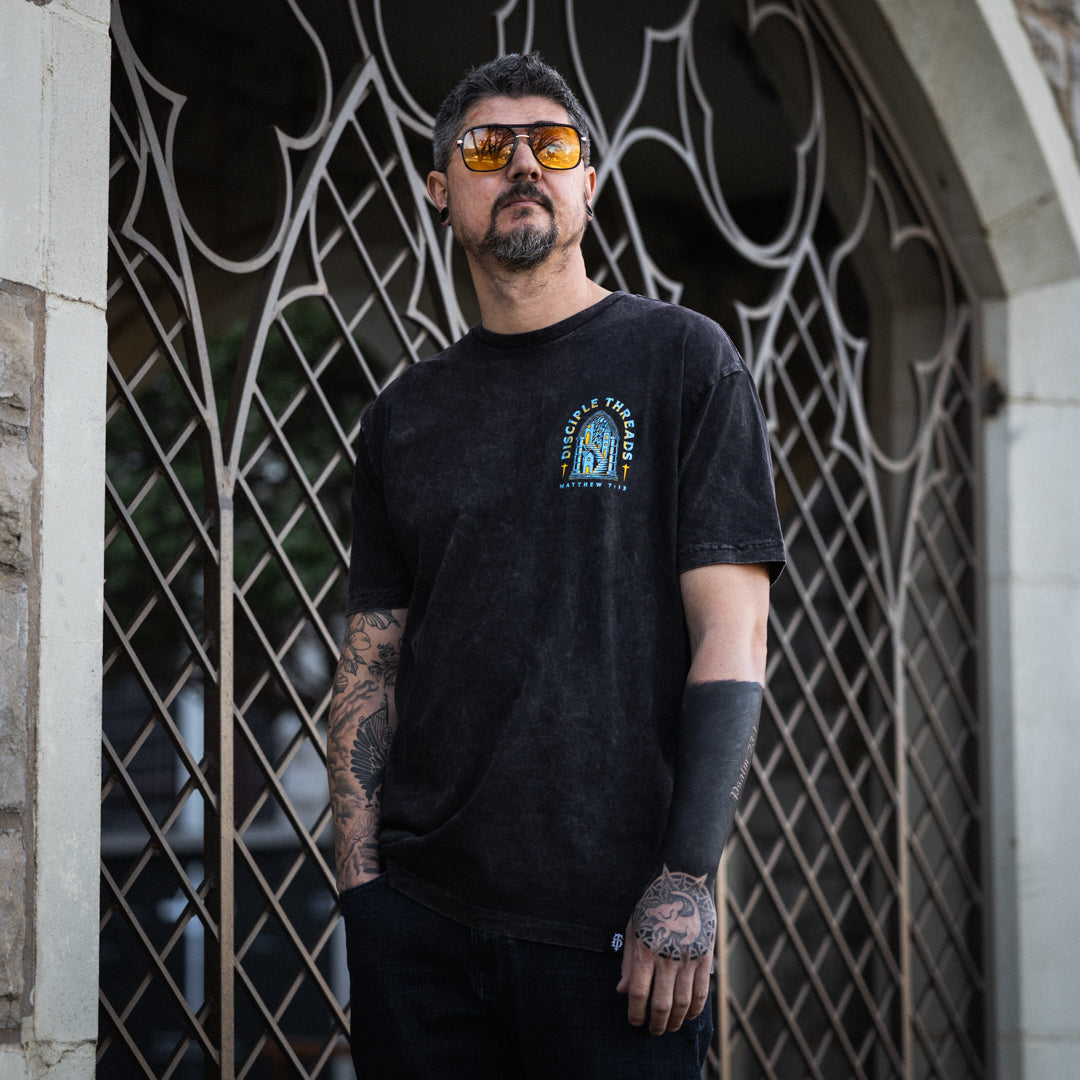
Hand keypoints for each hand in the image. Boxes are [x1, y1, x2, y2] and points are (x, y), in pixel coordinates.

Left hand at [616, 866, 715, 1034]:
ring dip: (676, 1021)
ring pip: (684, 1003)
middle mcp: (667, 958)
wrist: (683, 883)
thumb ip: (629, 961)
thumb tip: (622, 991)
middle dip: (656, 1023)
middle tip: (652, 1031)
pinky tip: (689, 1016)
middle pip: (662, 1005)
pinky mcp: (705, 957)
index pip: (639, 994)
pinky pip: (702, 991)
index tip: (634, 1022)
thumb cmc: (652, 904)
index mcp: (646, 951)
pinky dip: (696, 1009)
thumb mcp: (633, 927)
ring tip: (669, 1027)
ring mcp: (689, 959)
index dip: (636, 1014)